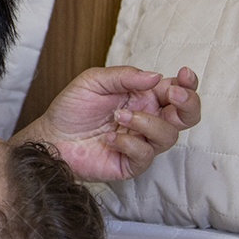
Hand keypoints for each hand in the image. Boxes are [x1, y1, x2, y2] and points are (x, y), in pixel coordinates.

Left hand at [31, 66, 200, 180]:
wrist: (51, 136)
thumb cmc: (72, 108)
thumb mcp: (94, 81)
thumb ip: (124, 76)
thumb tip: (156, 76)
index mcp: (143, 97)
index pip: (176, 90)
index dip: (188, 84)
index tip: (184, 74)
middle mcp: (147, 119)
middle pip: (186, 116)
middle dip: (188, 104)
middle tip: (172, 95)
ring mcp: (141, 142)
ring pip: (168, 136)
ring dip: (146, 122)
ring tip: (119, 116)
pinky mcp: (131, 163)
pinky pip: (145, 155)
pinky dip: (130, 144)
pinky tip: (110, 138)